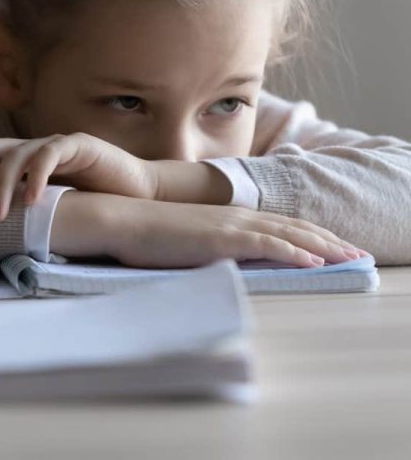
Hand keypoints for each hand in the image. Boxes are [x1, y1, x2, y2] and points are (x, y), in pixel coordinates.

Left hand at [0, 133, 157, 221]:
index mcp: (24, 160)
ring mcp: (57, 144)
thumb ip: (22, 208)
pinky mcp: (80, 145)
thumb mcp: (49, 207)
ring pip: (17, 154)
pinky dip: (37, 176)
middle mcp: (36, 148)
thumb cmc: (92, 203)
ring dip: (1, 184)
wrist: (137, 193)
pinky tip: (32, 201)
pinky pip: (51, 155)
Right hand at [89, 194, 366, 268]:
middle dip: (328, 239)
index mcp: (228, 216)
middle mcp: (235, 216)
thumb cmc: (148, 231)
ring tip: (351, 256)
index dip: (308, 233)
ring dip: (324, 245)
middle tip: (355, 250)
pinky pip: (268, 245)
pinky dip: (295, 252)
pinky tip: (316, 261)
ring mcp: (230, 225)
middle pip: (293, 226)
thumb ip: (209, 243)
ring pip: (289, 234)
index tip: (330, 244)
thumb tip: (221, 256)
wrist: (123, 218)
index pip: (278, 224)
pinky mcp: (222, 239)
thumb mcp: (186, 237)